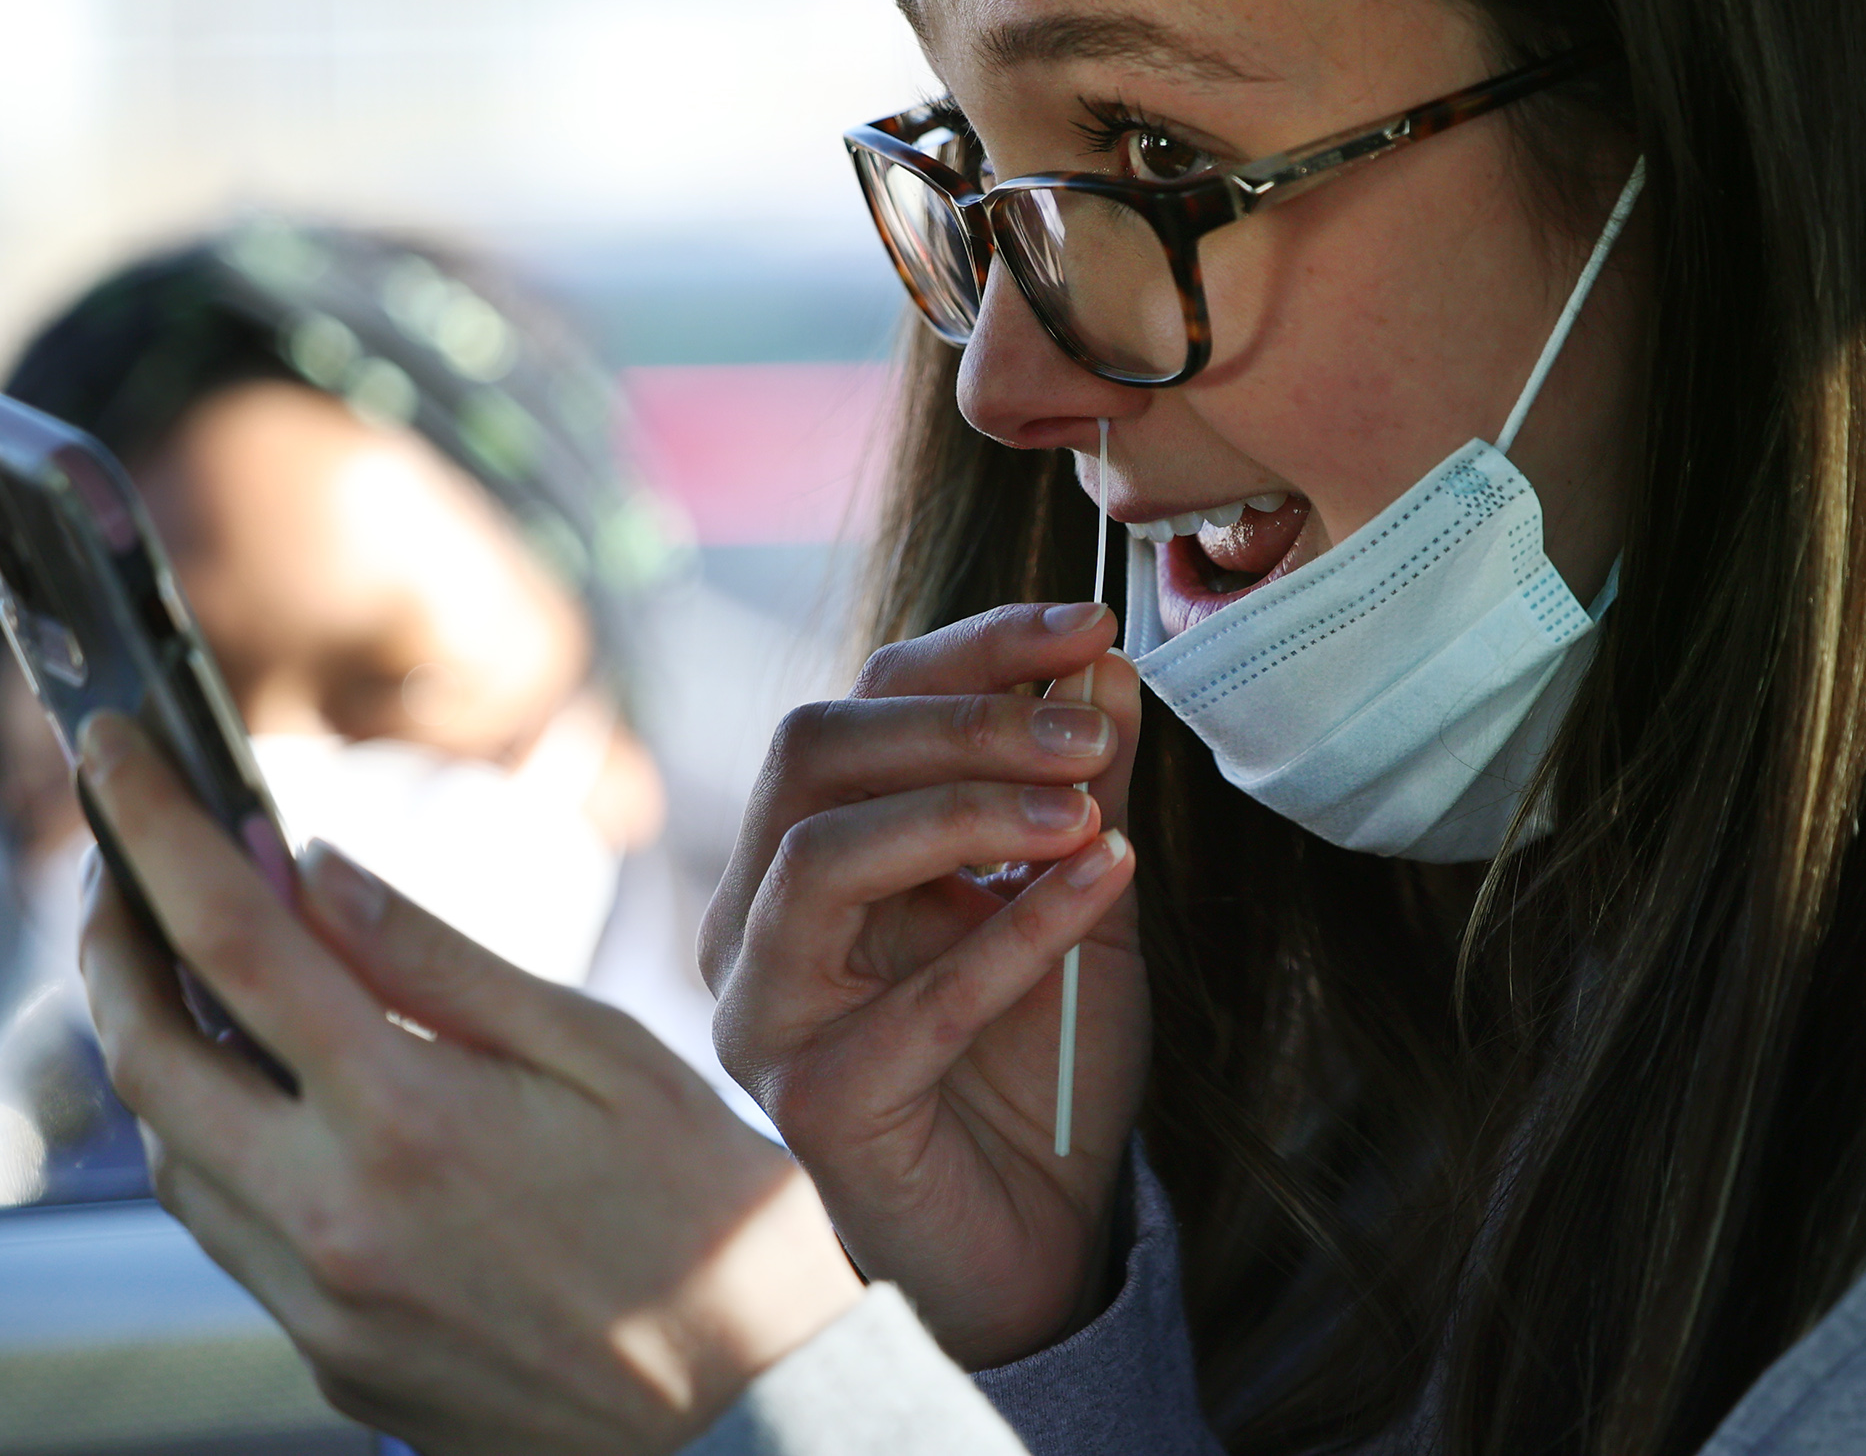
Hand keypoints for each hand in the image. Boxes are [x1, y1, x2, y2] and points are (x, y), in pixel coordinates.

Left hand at [75, 713, 861, 1455]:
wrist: (754, 1405)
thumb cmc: (709, 1214)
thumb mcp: (599, 1049)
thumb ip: (436, 958)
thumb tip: (313, 866)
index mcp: (405, 1119)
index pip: (229, 938)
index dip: (154, 830)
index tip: (113, 754)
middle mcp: (333, 1221)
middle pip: (145, 1055)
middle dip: (110, 940)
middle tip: (121, 861)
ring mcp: (322, 1309)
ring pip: (169, 1156)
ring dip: (164, 1048)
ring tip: (203, 970)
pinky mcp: (334, 1365)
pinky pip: (234, 1236)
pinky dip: (227, 1146)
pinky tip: (285, 1101)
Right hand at [699, 601, 1146, 1368]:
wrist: (1039, 1241)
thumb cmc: (1037, 1065)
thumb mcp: (1079, 899)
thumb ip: (1079, 790)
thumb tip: (1103, 665)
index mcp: (806, 850)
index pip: (860, 704)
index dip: (973, 652)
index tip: (1088, 624)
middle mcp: (758, 919)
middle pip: (814, 755)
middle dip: (962, 720)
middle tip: (1090, 724)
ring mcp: (767, 1012)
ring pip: (822, 857)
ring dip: (967, 809)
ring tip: (1087, 812)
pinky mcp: (813, 1103)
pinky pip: (911, 999)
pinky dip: (1017, 929)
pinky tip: (1107, 879)